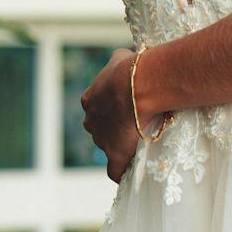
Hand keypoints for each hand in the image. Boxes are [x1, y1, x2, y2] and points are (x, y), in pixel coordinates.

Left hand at [80, 47, 143, 183]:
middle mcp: (91, 122)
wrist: (137, 86)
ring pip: (108, 148)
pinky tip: (133, 173)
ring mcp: (102, 140)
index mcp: (90, 100)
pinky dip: (122, 172)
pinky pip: (115, 171)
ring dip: (121, 148)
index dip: (111, 110)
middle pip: (100, 130)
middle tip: (135, 126)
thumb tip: (125, 59)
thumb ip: (117, 63)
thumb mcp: (120, 59)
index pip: (96, 109)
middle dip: (114, 130)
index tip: (126, 109)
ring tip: (141, 144)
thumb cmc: (131, 69)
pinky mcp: (115, 155)